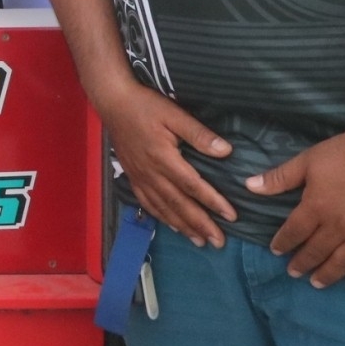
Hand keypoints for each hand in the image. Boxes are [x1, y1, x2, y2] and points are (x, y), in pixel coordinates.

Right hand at [96, 80, 236, 247]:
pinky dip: (162, 217)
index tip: (231, 217)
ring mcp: (140, 177)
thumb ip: (199, 134)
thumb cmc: (145, 106)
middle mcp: (151, 173)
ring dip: (183, 227)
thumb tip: (226, 151)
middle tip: (219, 242)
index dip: (213, 202)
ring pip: (164, 208)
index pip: (193, 186)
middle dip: (200, 224)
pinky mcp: (133, 177)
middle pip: (179, 204)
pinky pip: (148, 203)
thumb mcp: (174, 114)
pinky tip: (173, 225)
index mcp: (163, 157)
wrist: (113, 103)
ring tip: (200, 241)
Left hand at [247, 128, 344, 290]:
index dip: (283, 243)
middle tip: (293, 272)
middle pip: (316, 251)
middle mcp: (339, 227)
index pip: (294, 233)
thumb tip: (249, 186)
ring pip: (342, 262)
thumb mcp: (307, 161)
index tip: (276, 251)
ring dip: (327, 275)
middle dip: (302, 263)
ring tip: (316, 283)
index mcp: (316, 208)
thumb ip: (279, 178)